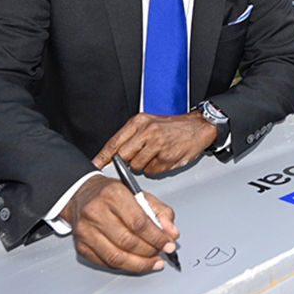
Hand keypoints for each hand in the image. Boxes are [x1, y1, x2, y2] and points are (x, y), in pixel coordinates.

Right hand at [61, 176, 178, 272]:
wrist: (82, 195)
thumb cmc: (111, 194)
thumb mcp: (140, 194)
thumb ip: (160, 212)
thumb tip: (172, 233)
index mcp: (113, 194)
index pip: (138, 222)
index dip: (157, 237)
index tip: (169, 244)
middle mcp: (95, 212)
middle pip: (127, 242)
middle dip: (150, 252)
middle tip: (161, 252)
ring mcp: (85, 231)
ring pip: (116, 257)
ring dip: (139, 264)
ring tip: (153, 262)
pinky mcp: (81, 246)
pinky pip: (106, 263)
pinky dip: (124, 266)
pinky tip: (135, 262)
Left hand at [92, 111, 215, 173]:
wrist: (197, 127)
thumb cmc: (172, 127)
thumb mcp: (149, 123)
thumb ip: (131, 136)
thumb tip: (113, 154)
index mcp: (139, 122)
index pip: (115, 142)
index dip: (103, 156)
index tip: (95, 165)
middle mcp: (147, 132)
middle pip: (123, 156)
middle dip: (126, 161)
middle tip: (136, 157)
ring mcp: (157, 145)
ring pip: (137, 166)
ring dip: (142, 165)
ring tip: (154, 154)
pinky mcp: (167, 157)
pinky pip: (152, 171)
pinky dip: (155, 168)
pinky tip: (163, 158)